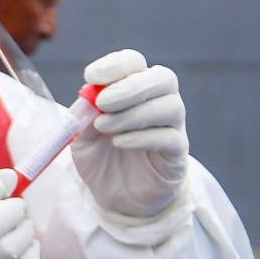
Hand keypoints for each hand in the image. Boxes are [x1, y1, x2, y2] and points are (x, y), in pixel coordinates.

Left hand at [69, 50, 188, 217]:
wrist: (115, 196)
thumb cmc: (101, 157)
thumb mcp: (82, 135)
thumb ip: (85, 114)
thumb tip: (88, 95)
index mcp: (135, 88)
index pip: (135, 63)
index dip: (116, 65)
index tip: (91, 76)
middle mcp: (160, 101)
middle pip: (162, 78)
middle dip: (130, 86)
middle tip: (103, 101)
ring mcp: (173, 126)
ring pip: (170, 107)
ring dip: (133, 114)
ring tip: (104, 126)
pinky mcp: (177, 153)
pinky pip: (170, 137)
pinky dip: (142, 137)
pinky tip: (119, 142)